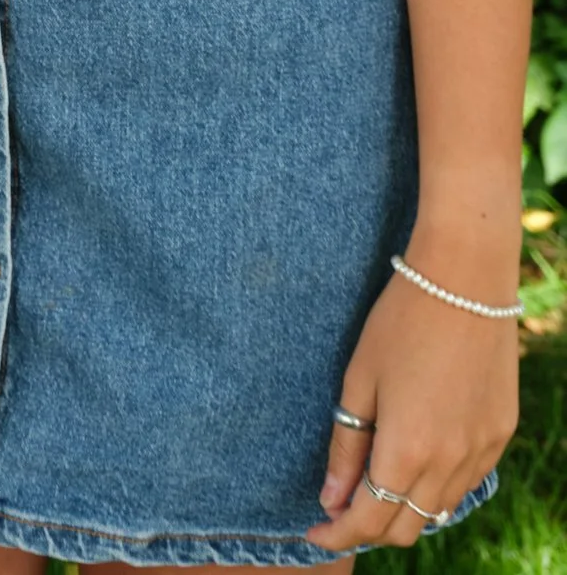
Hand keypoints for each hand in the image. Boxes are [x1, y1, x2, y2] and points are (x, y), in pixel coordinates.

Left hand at [306, 256, 518, 551]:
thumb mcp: (359, 378)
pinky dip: (438, 485)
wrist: (465, 280)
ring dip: (406, 507)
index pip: (368, 520)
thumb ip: (347, 445)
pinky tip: (418, 456)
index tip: (315, 532)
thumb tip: (331, 499)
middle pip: (406, 527)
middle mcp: (449, 462)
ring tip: (377, 479)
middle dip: (369, 527)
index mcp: (407, 449)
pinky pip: (466, 482)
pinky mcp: (501, 435)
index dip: (338, 534)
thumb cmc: (400, 321)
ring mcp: (481, 451)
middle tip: (342, 505)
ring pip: (439, 509)